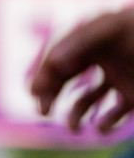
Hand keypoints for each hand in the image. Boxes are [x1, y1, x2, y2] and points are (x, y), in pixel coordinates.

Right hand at [30, 6, 133, 132]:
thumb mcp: (113, 29)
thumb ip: (80, 42)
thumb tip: (53, 62)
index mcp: (96, 39)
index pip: (59, 57)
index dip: (44, 74)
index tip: (36, 91)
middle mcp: (105, 59)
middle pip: (66, 79)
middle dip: (51, 95)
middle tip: (45, 111)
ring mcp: (121, 77)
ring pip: (86, 99)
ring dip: (75, 115)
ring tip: (75, 128)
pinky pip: (113, 113)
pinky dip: (105, 123)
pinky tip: (103, 126)